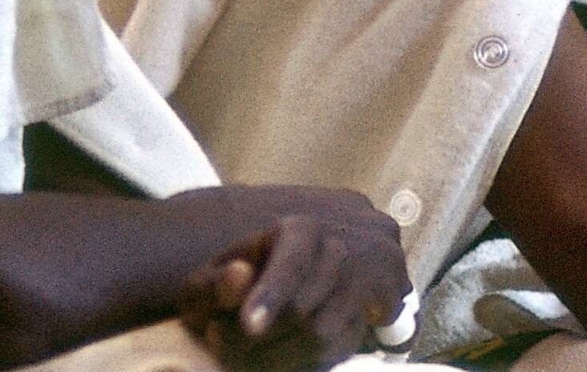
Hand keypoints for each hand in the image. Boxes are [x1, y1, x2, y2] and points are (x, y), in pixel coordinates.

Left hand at [177, 199, 409, 371]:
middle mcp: (345, 246)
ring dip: (285, 354)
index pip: (295, 262)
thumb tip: (239, 274)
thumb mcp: (205, 281)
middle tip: (224, 348)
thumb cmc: (231, 285)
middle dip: (264, 339)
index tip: (249, 327)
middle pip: (309, 308)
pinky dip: (312, 358)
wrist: (268, 283)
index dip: (272, 295)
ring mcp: (368, 276)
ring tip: (250, 354)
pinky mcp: (382, 307)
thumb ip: (214, 281)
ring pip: (329, 334)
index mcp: (302, 228)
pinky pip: (347, 346)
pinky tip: (284, 353)